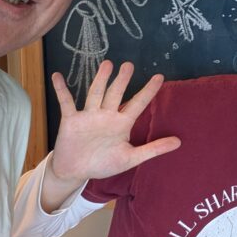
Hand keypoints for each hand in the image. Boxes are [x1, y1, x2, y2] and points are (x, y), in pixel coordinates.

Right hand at [43, 61, 180, 210]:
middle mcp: (106, 115)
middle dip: (122, 80)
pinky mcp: (70, 120)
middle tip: (129, 65)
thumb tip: (179, 142)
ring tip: (108, 64)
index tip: (160, 76)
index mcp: (122, 123)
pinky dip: (61, 90)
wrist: (75, 172)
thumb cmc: (103, 163)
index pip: (138, 103)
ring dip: (101, 79)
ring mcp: (88, 116)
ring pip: (96, 93)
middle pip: (116, 93)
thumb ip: (153, 149)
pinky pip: (66, 102)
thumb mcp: (130, 158)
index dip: (149, 91)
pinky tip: (57, 76)